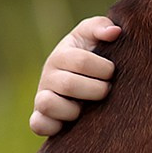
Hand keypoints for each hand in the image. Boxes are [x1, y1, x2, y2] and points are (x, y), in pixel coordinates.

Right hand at [29, 16, 120, 135]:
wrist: (83, 82)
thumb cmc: (91, 56)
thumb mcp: (93, 37)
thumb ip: (101, 27)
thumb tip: (114, 32)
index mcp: (61, 55)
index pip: (81, 61)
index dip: (103, 69)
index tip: (112, 72)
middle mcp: (48, 76)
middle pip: (68, 85)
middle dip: (95, 90)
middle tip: (106, 90)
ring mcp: (41, 97)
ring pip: (48, 104)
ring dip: (73, 109)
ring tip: (86, 107)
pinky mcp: (40, 118)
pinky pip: (37, 124)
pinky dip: (52, 125)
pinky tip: (71, 121)